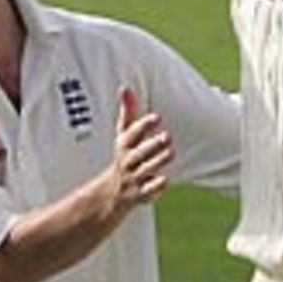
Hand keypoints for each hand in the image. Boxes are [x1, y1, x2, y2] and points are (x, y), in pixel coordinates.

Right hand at [112, 85, 173, 207]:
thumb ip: (127, 112)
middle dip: (153, 144)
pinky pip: (148, 191)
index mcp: (125, 145)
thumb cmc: (124, 157)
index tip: (157, 117)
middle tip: (167, 136)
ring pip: (146, 169)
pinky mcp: (141, 193)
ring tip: (171, 152)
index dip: (144, 125)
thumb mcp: (123, 135)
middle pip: (140, 152)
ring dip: (158, 161)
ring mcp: (134, 178)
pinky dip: (155, 187)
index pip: (133, 133)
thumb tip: (125, 88)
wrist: (111, 193)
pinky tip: (165, 180)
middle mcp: (129, 161)